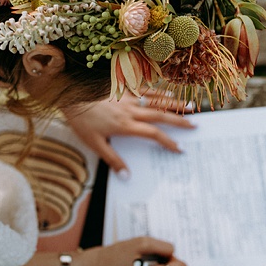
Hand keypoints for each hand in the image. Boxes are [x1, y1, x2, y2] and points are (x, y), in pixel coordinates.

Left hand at [63, 93, 194, 173]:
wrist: (70, 95)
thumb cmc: (81, 120)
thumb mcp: (94, 143)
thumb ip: (112, 159)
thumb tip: (127, 176)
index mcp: (125, 125)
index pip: (152, 134)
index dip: (168, 142)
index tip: (180, 149)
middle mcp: (130, 110)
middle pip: (160, 115)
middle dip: (179, 121)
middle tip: (195, 125)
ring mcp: (128, 97)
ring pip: (156, 100)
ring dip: (174, 104)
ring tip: (190, 107)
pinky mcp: (123, 88)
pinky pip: (145, 89)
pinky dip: (158, 91)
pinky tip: (167, 92)